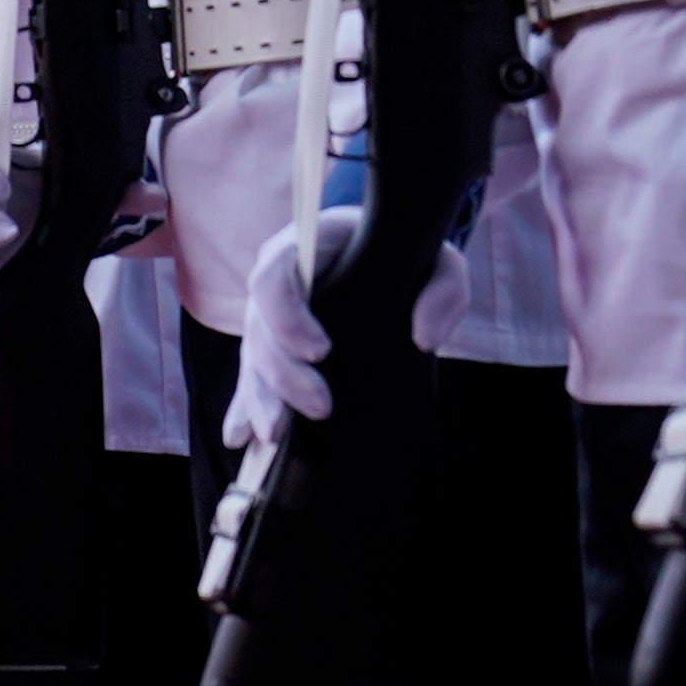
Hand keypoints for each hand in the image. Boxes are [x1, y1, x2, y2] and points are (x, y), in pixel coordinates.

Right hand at [227, 206, 472, 447]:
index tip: (321, 351)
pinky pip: (250, 377)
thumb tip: (424, 338)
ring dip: (260, 399)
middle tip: (322, 407)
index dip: (287, 315)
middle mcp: (279, 281)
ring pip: (251, 358)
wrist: (390, 257)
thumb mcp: (440, 263)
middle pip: (259, 327)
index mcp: (308, 248)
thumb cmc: (411, 258)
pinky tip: (241, 438)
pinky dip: (243, 408)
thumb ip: (445, 290)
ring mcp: (271, 315)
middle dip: (282, 373)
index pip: (274, 275)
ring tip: (277, 436)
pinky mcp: (274, 346)